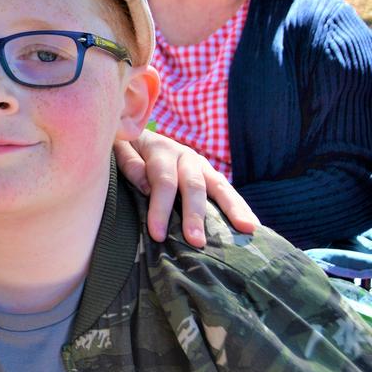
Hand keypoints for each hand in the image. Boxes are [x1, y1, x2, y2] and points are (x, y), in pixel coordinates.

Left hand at [114, 130, 258, 247]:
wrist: (135, 130)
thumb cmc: (124, 147)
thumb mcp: (118, 148)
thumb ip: (128, 163)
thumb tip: (147, 187)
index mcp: (160, 149)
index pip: (162, 180)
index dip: (160, 207)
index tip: (158, 234)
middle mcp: (184, 155)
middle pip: (193, 186)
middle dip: (195, 214)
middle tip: (196, 241)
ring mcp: (200, 164)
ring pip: (218, 185)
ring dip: (232, 208)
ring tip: (246, 229)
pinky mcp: (209, 174)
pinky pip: (226, 190)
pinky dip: (240, 205)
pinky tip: (252, 225)